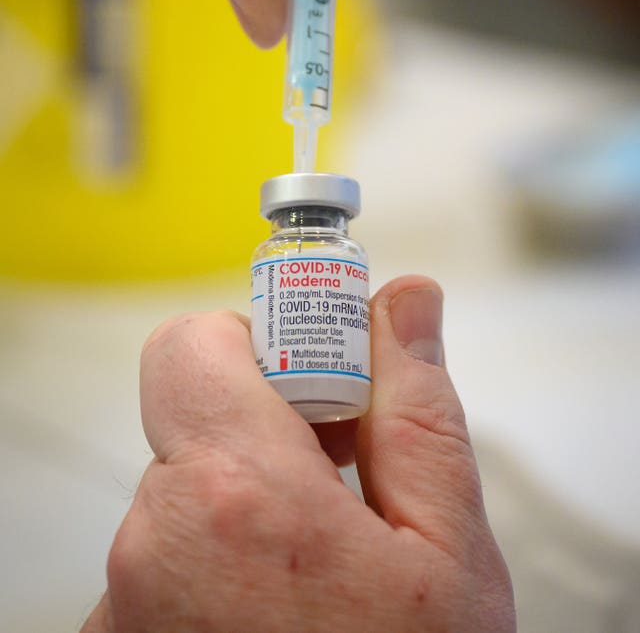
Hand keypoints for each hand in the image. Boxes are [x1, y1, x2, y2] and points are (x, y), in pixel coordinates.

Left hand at [81, 276, 514, 631]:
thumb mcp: (449, 556)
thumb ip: (417, 411)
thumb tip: (402, 304)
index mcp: (235, 497)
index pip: (189, 343)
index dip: (258, 342)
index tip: (317, 381)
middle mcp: (151, 547)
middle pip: (195, 426)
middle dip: (268, 436)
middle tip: (343, 488)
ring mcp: (121, 609)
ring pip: (183, 500)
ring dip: (245, 511)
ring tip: (317, 578)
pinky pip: (162, 567)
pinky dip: (214, 572)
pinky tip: (277, 619)